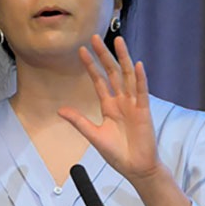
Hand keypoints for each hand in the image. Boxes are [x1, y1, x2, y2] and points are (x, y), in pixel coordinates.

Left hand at [57, 35, 160, 182]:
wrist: (135, 167)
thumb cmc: (117, 152)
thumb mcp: (93, 135)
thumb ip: (78, 121)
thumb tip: (60, 109)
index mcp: (109, 106)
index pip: (98, 80)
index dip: (90, 65)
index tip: (81, 51)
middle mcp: (121, 101)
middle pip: (112, 72)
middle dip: (104, 55)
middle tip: (95, 37)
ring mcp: (133, 105)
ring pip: (127, 76)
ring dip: (123, 58)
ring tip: (118, 41)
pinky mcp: (144, 112)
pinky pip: (142, 92)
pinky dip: (140, 78)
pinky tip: (137, 65)